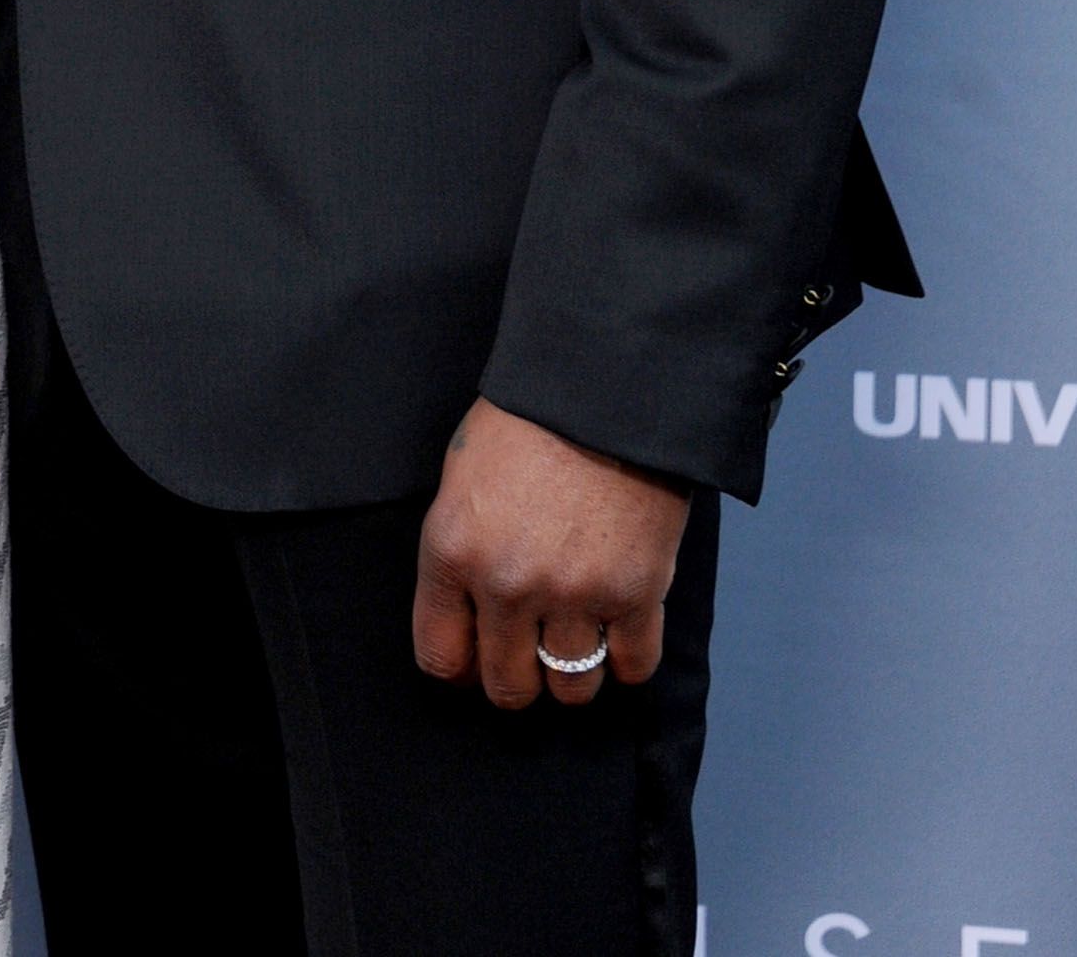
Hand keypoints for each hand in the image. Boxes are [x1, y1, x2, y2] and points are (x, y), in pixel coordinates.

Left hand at [412, 398, 690, 709]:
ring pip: (570, 690)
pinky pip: (633, 666)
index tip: (475, 662)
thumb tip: (468, 613)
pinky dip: (628, 659)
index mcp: (452, 551)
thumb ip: (460, 552)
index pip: (441, 656)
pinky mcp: (635, 594)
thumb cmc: (527, 420)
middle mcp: (506, 585)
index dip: (460, 668)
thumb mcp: (462, 478)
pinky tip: (620, 632)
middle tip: (530, 657)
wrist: (601, 386)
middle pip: (507, 686)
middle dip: (516, 680)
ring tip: (577, 642)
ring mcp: (573, 595)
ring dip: (573, 675)